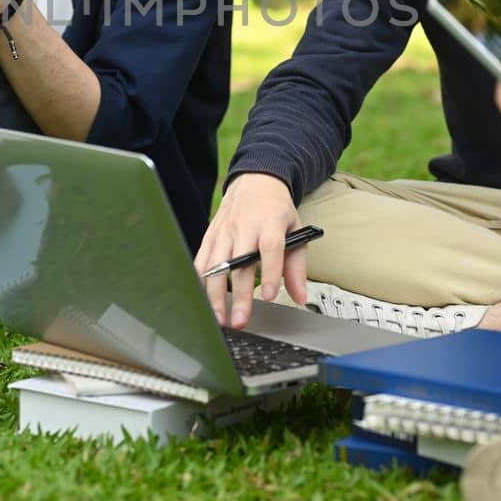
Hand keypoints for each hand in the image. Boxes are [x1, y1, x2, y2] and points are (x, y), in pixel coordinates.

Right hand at [192, 173, 301, 329]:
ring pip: (216, 265)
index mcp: (269, 221)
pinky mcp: (210, 234)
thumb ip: (297, 267)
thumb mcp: (295, 230)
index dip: (269, 272)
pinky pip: (201, 260)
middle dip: (238, 295)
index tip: (268, 295)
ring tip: (220, 318)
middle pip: (239, 263)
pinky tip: (203, 300)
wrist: (255, 181)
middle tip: (241, 320)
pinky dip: (200, 281)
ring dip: (215, 295)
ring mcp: (224, 230)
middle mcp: (244, 225)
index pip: (269, 247)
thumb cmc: (276, 209)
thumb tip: (300, 297)